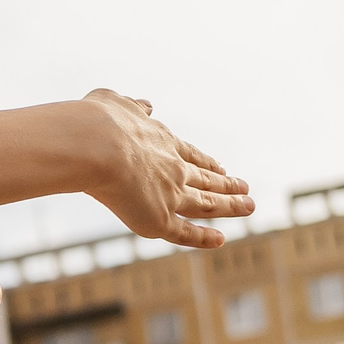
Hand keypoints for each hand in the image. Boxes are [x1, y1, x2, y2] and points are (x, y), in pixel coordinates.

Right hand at [78, 91, 250, 247]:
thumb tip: (146, 105)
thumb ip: (132, 107)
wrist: (94, 145)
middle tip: (245, 187)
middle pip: (205, 179)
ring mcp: (169, 195)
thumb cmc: (95, 122)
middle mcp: (172, 168)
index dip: (206, 162)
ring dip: (229, 206)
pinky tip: (220, 240)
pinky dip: (203, 238)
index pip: (189, 155)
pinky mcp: (159, 219)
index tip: (221, 167)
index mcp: (161, 141)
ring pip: (205, 204)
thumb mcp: (113, 103)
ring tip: (249, 207)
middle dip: (226, 184)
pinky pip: (185, 232)